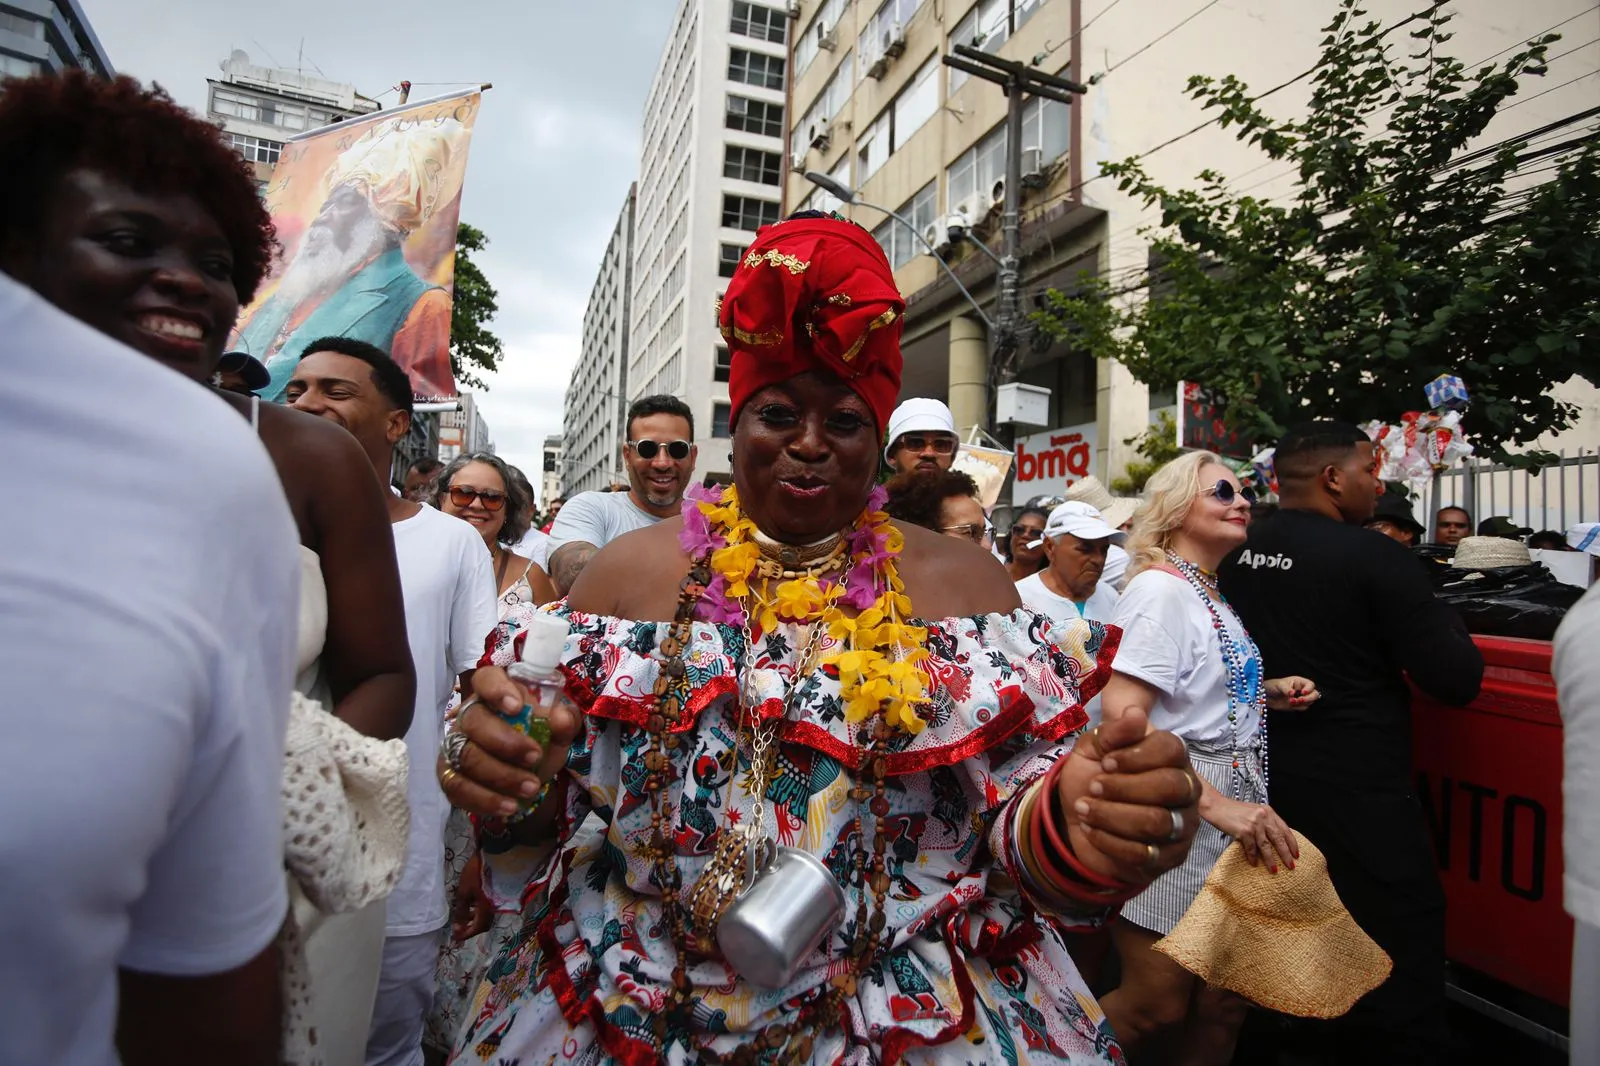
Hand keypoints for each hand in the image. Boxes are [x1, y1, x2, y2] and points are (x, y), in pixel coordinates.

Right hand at [437, 666, 580, 817]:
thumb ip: (563, 722)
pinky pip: (457, 787)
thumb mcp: (558, 732)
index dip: (497, 689)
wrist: (529, 776)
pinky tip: (509, 805)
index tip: (517, 707)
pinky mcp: (448, 774)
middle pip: (474, 721)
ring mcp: (455, 744)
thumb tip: (560, 717)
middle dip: (506, 742)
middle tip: (536, 757)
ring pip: (466, 756)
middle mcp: (470, 714)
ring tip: (531, 787)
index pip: (486, 678)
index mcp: (496, 692)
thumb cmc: (539, 741)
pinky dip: (485, 799)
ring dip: (501, 775)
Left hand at [451, 850, 494, 941]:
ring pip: (487, 915)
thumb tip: (457, 928)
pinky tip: (474, 903)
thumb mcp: (464, 892)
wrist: (497, 853)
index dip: (465, 935)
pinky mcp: (501, 892)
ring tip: (465, 914)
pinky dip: (481, 909)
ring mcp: (500, 900)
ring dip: (475, 918)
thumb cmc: (477, 873)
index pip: (477, 929)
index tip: (455, 938)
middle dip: (471, 928)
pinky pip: (490, 907)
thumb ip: (461, 911)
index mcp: (487, 910)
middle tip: (459, 927)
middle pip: (484, 924)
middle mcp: (496, 908)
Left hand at [1056, 709, 1201, 886]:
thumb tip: (1135, 713)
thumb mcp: (1093, 749)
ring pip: (1156, 822)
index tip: (1105, 761)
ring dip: (1111, 816)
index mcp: (1173, 758)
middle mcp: (1187, 790)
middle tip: (1092, 788)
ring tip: (1084, 810)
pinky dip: (1109, 841)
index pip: (1172, 749)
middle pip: (1170, 786)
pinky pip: (1145, 853)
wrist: (1080, 821)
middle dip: (1123, 788)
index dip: (1136, 755)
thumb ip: (1113, 732)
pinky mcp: (1171, 857)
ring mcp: (1183, 825)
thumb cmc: (1094, 777)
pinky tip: (1090, 830)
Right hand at [1203, 797, 1298, 871]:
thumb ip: (1265, 822)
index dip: (1291, 843)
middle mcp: (1263, 816)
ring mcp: (1254, 824)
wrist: (1216, 806)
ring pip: (1266, 846)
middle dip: (1285, 854)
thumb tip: (1276, 841)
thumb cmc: (1234, 810)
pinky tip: (1254, 863)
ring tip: (1274, 870)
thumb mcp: (1254, 812)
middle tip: (1291, 866)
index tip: (1296, 854)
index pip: (1284, 829)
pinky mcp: (1243, 831)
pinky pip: (1251, 848)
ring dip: (1271, 860)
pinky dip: (1253, 857)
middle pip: (1278, 839)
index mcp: (1268, 811)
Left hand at [1265, 676, 1319, 710]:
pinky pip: (1303, 708)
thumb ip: (1286, 689)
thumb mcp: (1279, 685)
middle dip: (1309, 698)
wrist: (1265, 696)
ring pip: (1310, 702)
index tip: (1302, 693)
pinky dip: (1298, 708)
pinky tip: (1290, 705)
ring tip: (1291, 702)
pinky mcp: (1297, 706)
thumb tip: (1293, 693)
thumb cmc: (1272, 686)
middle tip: (1299, 700)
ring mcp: (1300, 698)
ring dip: (1302, 703)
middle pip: (1315, 694)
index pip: (1311, 685)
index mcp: (1299, 682)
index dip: (1309, 689)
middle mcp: (1302, 690)